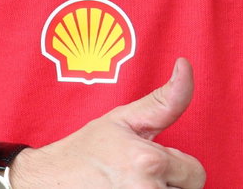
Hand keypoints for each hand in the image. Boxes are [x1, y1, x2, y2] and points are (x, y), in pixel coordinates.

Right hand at [10, 58, 205, 187]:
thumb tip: (186, 65)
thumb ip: (165, 100)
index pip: (196, 174)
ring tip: (132, 185)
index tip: (155, 165)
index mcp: (150, 162)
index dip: (179, 167)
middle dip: (171, 184)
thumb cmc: (85, 151)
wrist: (45, 181)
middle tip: (140, 176)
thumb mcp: (124, 119)